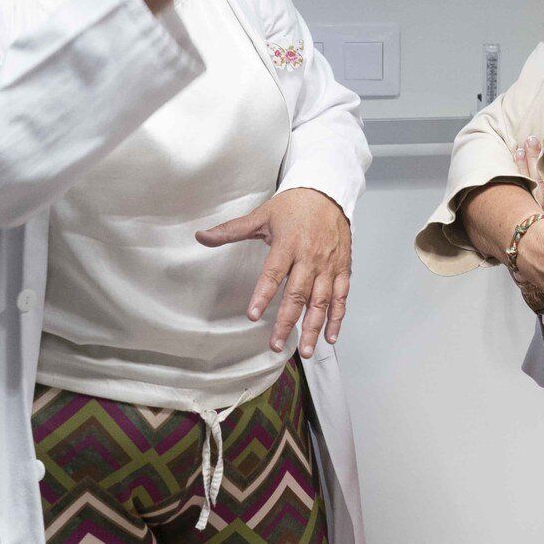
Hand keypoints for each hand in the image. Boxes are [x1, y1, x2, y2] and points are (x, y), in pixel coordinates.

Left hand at [198, 188, 351, 357]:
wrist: (328, 193)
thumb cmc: (294, 205)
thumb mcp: (261, 215)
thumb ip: (231, 230)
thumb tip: (201, 236)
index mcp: (288, 244)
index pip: (274, 273)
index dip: (263, 294)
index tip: (253, 315)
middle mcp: (310, 257)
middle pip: (298, 294)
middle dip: (286, 322)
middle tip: (275, 344)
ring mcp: (328, 265)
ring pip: (321, 301)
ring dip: (313, 327)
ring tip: (304, 350)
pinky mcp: (342, 269)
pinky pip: (341, 297)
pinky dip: (337, 317)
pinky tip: (329, 336)